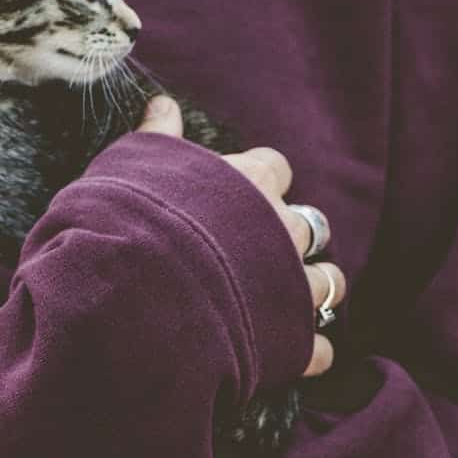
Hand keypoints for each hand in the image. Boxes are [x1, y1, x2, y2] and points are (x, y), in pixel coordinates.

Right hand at [137, 95, 338, 379]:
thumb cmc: (128, 220)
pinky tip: (295, 355)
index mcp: (247, 182)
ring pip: (329, 282)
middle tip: (265, 251)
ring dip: (316, 289)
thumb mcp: (132, 164)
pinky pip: (318, 347)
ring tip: (294, 301)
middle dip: (293, 237)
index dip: (258, 181)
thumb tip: (161, 102)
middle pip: (310, 225)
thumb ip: (156, 136)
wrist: (133, 292)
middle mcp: (280, 228)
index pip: (273, 167)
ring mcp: (290, 284)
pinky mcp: (290, 339)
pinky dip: (311, 352)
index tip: (240, 194)